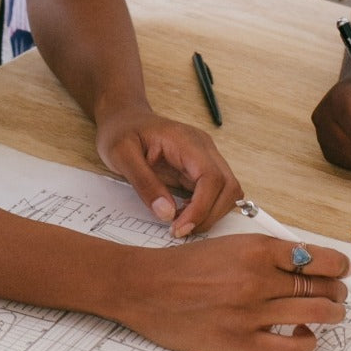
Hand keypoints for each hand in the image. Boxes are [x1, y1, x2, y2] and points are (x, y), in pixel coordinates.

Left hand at [95, 106, 242, 236]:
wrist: (124, 119)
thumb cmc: (121, 132)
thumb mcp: (121, 155)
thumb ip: (144, 183)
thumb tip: (167, 213)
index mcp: (186, 141)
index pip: (211, 177)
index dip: (202, 208)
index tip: (179, 228)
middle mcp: (204, 148)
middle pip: (229, 187)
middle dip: (209, 215)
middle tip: (179, 230)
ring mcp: (206, 159)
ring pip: (228, 192)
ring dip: (210, 214)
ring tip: (179, 223)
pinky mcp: (201, 170)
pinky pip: (216, 194)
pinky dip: (205, 210)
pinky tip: (182, 215)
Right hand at [114, 234, 350, 350]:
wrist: (146, 287)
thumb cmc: (183, 266)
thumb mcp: (229, 244)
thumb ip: (265, 253)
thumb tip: (303, 263)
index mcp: (256, 248)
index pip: (317, 257)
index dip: (338, 266)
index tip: (342, 270)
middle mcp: (257, 278)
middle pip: (320, 286)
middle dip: (338, 291)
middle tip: (338, 294)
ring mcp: (251, 312)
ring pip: (315, 313)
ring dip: (331, 314)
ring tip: (330, 314)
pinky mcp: (241, 341)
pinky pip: (291, 346)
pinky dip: (307, 341)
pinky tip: (305, 335)